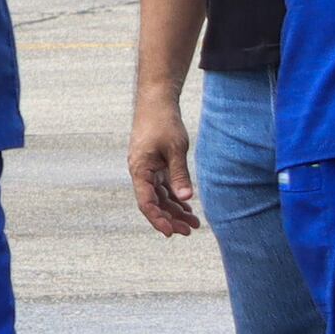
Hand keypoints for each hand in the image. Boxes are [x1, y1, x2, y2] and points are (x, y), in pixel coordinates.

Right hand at [129, 87, 199, 239]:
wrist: (157, 101)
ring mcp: (147, 170)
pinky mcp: (155, 165)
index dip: (158, 220)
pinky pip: (163, 187)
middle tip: (190, 230)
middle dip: (171, 219)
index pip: (146, 203)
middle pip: (154, 203)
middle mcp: (141, 173)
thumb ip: (179, 174)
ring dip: (175, 210)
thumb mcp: (175, 149)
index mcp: (140, 170)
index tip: (172, 232)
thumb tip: (186, 198)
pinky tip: (187, 207)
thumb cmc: (164, 122)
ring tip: (194, 223)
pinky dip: (175, 198)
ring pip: (160, 197)